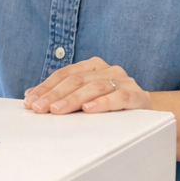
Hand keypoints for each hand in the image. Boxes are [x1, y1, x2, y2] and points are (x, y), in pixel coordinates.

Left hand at [24, 57, 152, 114]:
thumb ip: (62, 95)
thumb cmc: (110, 105)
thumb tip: (31, 97)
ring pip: (95, 87)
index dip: (46, 87)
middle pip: (77, 80)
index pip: (65, 74)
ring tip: (57, 110)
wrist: (148, 114)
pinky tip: (89, 109)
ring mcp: (125, 81)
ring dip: (73, 99)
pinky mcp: (139, 96)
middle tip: (40, 108)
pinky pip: (120, 97)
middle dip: (55, 94)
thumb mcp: (85, 98)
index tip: (31, 100)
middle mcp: (109, 70)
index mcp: (94, 66)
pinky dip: (103, 103)